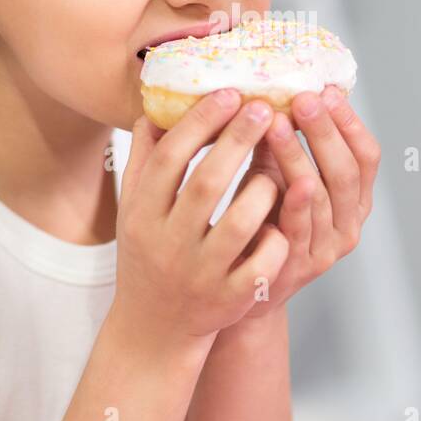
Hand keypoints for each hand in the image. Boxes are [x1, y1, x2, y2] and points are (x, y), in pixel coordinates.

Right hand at [113, 89, 290, 342]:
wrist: (154, 327)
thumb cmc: (149, 253)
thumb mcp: (135, 209)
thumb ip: (145, 160)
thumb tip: (155, 108)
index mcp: (142, 213)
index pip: (170, 157)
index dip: (200, 122)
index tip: (230, 93)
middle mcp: (168, 242)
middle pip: (206, 183)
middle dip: (238, 140)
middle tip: (265, 107)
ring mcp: (200, 273)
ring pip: (239, 223)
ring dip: (263, 189)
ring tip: (279, 166)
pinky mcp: (229, 298)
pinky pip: (261, 264)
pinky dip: (275, 240)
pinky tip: (284, 221)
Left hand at [231, 84, 379, 318]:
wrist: (238, 282)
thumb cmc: (259, 217)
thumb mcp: (275, 173)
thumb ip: (280, 139)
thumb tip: (271, 84)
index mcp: (353, 198)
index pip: (366, 156)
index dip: (350, 123)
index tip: (329, 91)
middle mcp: (349, 223)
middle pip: (346, 170)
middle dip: (325, 130)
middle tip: (304, 98)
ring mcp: (327, 247)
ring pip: (323, 195)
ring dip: (301, 155)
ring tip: (277, 123)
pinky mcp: (300, 265)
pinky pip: (303, 229)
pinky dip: (299, 202)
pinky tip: (290, 179)